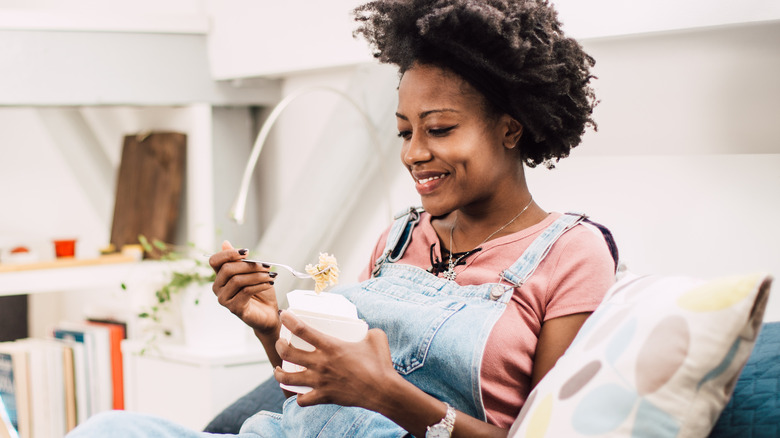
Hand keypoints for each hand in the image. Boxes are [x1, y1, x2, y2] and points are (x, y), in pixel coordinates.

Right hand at [209, 241, 278, 334]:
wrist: (268, 313)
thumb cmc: (260, 292)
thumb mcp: (252, 272)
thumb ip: (240, 260)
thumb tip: (225, 243)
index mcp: (220, 276)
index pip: (214, 261)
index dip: (228, 254)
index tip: (246, 252)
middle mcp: (218, 287)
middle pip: (227, 269)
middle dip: (249, 265)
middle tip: (266, 266)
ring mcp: (224, 299)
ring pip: (237, 280)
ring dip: (257, 275)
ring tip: (271, 276)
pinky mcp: (234, 308)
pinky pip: (246, 291)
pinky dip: (260, 285)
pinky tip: (269, 284)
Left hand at [273, 311, 397, 409]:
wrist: (383, 391)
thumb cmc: (380, 363)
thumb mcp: (376, 337)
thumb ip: (367, 330)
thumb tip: (365, 328)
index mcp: (331, 346)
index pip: (302, 330)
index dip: (289, 320)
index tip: (284, 315)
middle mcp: (321, 363)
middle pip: (287, 352)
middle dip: (279, 345)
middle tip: (281, 343)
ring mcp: (320, 381)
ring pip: (287, 378)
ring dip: (279, 373)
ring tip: (278, 370)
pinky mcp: (325, 396)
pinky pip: (303, 400)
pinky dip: (299, 397)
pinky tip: (300, 393)